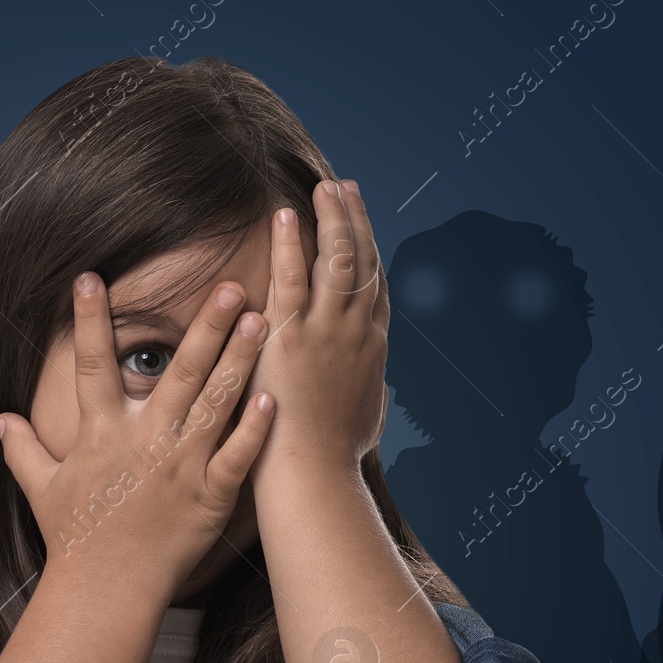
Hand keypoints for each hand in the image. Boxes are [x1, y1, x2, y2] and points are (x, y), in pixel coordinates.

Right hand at [0, 272, 275, 594]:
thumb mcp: (41, 489)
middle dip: (205, 326)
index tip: (91, 276)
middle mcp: (145, 442)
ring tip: (262, 320)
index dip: (90, 319)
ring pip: (217, 402)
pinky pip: (238, 455)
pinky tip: (274, 395)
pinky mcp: (210, 496)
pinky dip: (256, 427)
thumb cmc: (75, 540)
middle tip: (230, 287)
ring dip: (239, 360)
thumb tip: (0, 420)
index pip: (92, 364)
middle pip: (179, 371)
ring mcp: (182, 467)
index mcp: (101, 434)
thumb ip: (23, 449)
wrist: (106, 592)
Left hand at [249, 179, 388, 478]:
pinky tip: (287, 214)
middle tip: (344, 188)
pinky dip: (292, 242)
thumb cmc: (331, 459)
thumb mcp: (362, 422)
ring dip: (332, 218)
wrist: (314, 475)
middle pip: (364, 262)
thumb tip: (375, 391)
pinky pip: (292, 278)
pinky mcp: (292, 337)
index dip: (370, 251)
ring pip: (337, 260)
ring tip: (323, 186)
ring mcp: (327, 332)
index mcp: (372, 350)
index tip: (362, 224)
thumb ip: (366, 396)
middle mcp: (357, 333)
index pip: (375, 288)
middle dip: (355, 221)